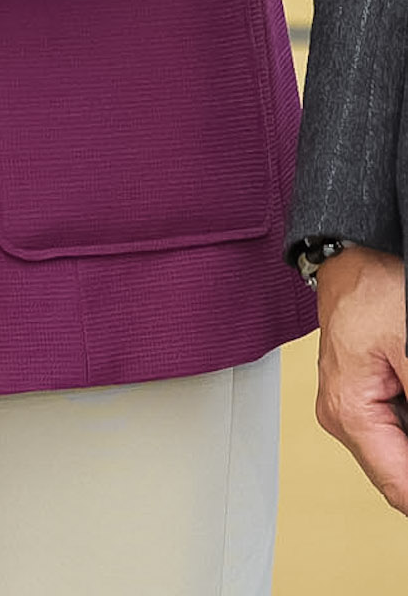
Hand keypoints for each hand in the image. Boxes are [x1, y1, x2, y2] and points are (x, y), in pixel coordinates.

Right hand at [316, 245, 407, 511]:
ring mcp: (346, 407)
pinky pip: (392, 431)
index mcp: (346, 411)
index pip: (399, 487)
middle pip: (396, 474)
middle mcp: (339, 416)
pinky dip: (407, 424)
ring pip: (395, 455)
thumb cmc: (374, 287)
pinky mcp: (357, 396)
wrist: (354, 253)